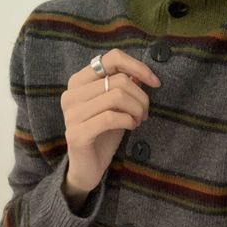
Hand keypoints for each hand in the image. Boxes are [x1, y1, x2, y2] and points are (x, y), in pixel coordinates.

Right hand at [60, 48, 160, 193]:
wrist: (88, 168)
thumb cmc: (103, 134)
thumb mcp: (116, 106)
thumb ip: (123, 87)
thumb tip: (142, 72)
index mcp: (78, 82)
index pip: (112, 58)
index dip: (138, 67)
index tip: (155, 83)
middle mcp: (71, 94)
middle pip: (119, 80)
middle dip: (141, 97)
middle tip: (145, 113)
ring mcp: (71, 114)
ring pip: (117, 96)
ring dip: (136, 109)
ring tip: (139, 120)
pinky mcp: (77, 133)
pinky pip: (110, 117)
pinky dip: (128, 121)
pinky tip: (131, 127)